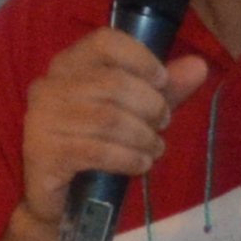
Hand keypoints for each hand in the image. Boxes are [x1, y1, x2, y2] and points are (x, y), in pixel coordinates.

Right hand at [16, 28, 208, 229]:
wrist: (58, 198)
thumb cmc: (95, 146)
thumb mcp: (133, 112)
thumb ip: (163, 90)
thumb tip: (199, 66)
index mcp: (67, 66)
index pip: (103, 41)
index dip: (141, 58)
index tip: (161, 82)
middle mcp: (48, 87)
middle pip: (113, 82)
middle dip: (150, 106)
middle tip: (162, 125)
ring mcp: (41, 120)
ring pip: (108, 118)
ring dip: (143, 136)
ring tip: (154, 149)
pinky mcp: (42, 153)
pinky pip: (97, 151)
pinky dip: (128, 158)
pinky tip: (139, 165)